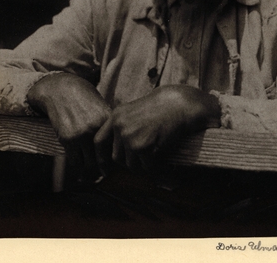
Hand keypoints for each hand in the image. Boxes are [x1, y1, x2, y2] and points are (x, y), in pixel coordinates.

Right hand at [27, 73, 111, 179]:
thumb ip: (108, 125)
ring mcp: (81, 134)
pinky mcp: (67, 139)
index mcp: (107, 120)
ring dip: (90, 169)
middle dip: (104, 167)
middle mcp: (96, 128)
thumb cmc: (84, 99)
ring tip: (92, 170)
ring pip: (89, 163)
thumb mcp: (101, 107)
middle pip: (104, 158)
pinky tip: (80, 165)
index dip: (116, 158)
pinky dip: (78, 166)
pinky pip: (75, 161)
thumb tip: (119, 148)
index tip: (115, 165)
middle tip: (104, 173)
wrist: (61, 89)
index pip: (115, 147)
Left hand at [94, 84, 220, 171]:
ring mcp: (130, 136)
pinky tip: (160, 154)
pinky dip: (154, 165)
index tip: (105, 171)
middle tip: (143, 157)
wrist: (177, 105)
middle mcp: (119, 126)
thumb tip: (115, 155)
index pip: (99, 141)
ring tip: (153, 152)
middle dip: (129, 161)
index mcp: (116, 116)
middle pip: (116, 157)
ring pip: (130, 164)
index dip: (101, 158)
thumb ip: (122, 127)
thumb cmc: (160, 108)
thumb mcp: (133, 112)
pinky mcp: (142, 146)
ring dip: (142, 163)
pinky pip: (146, 166)